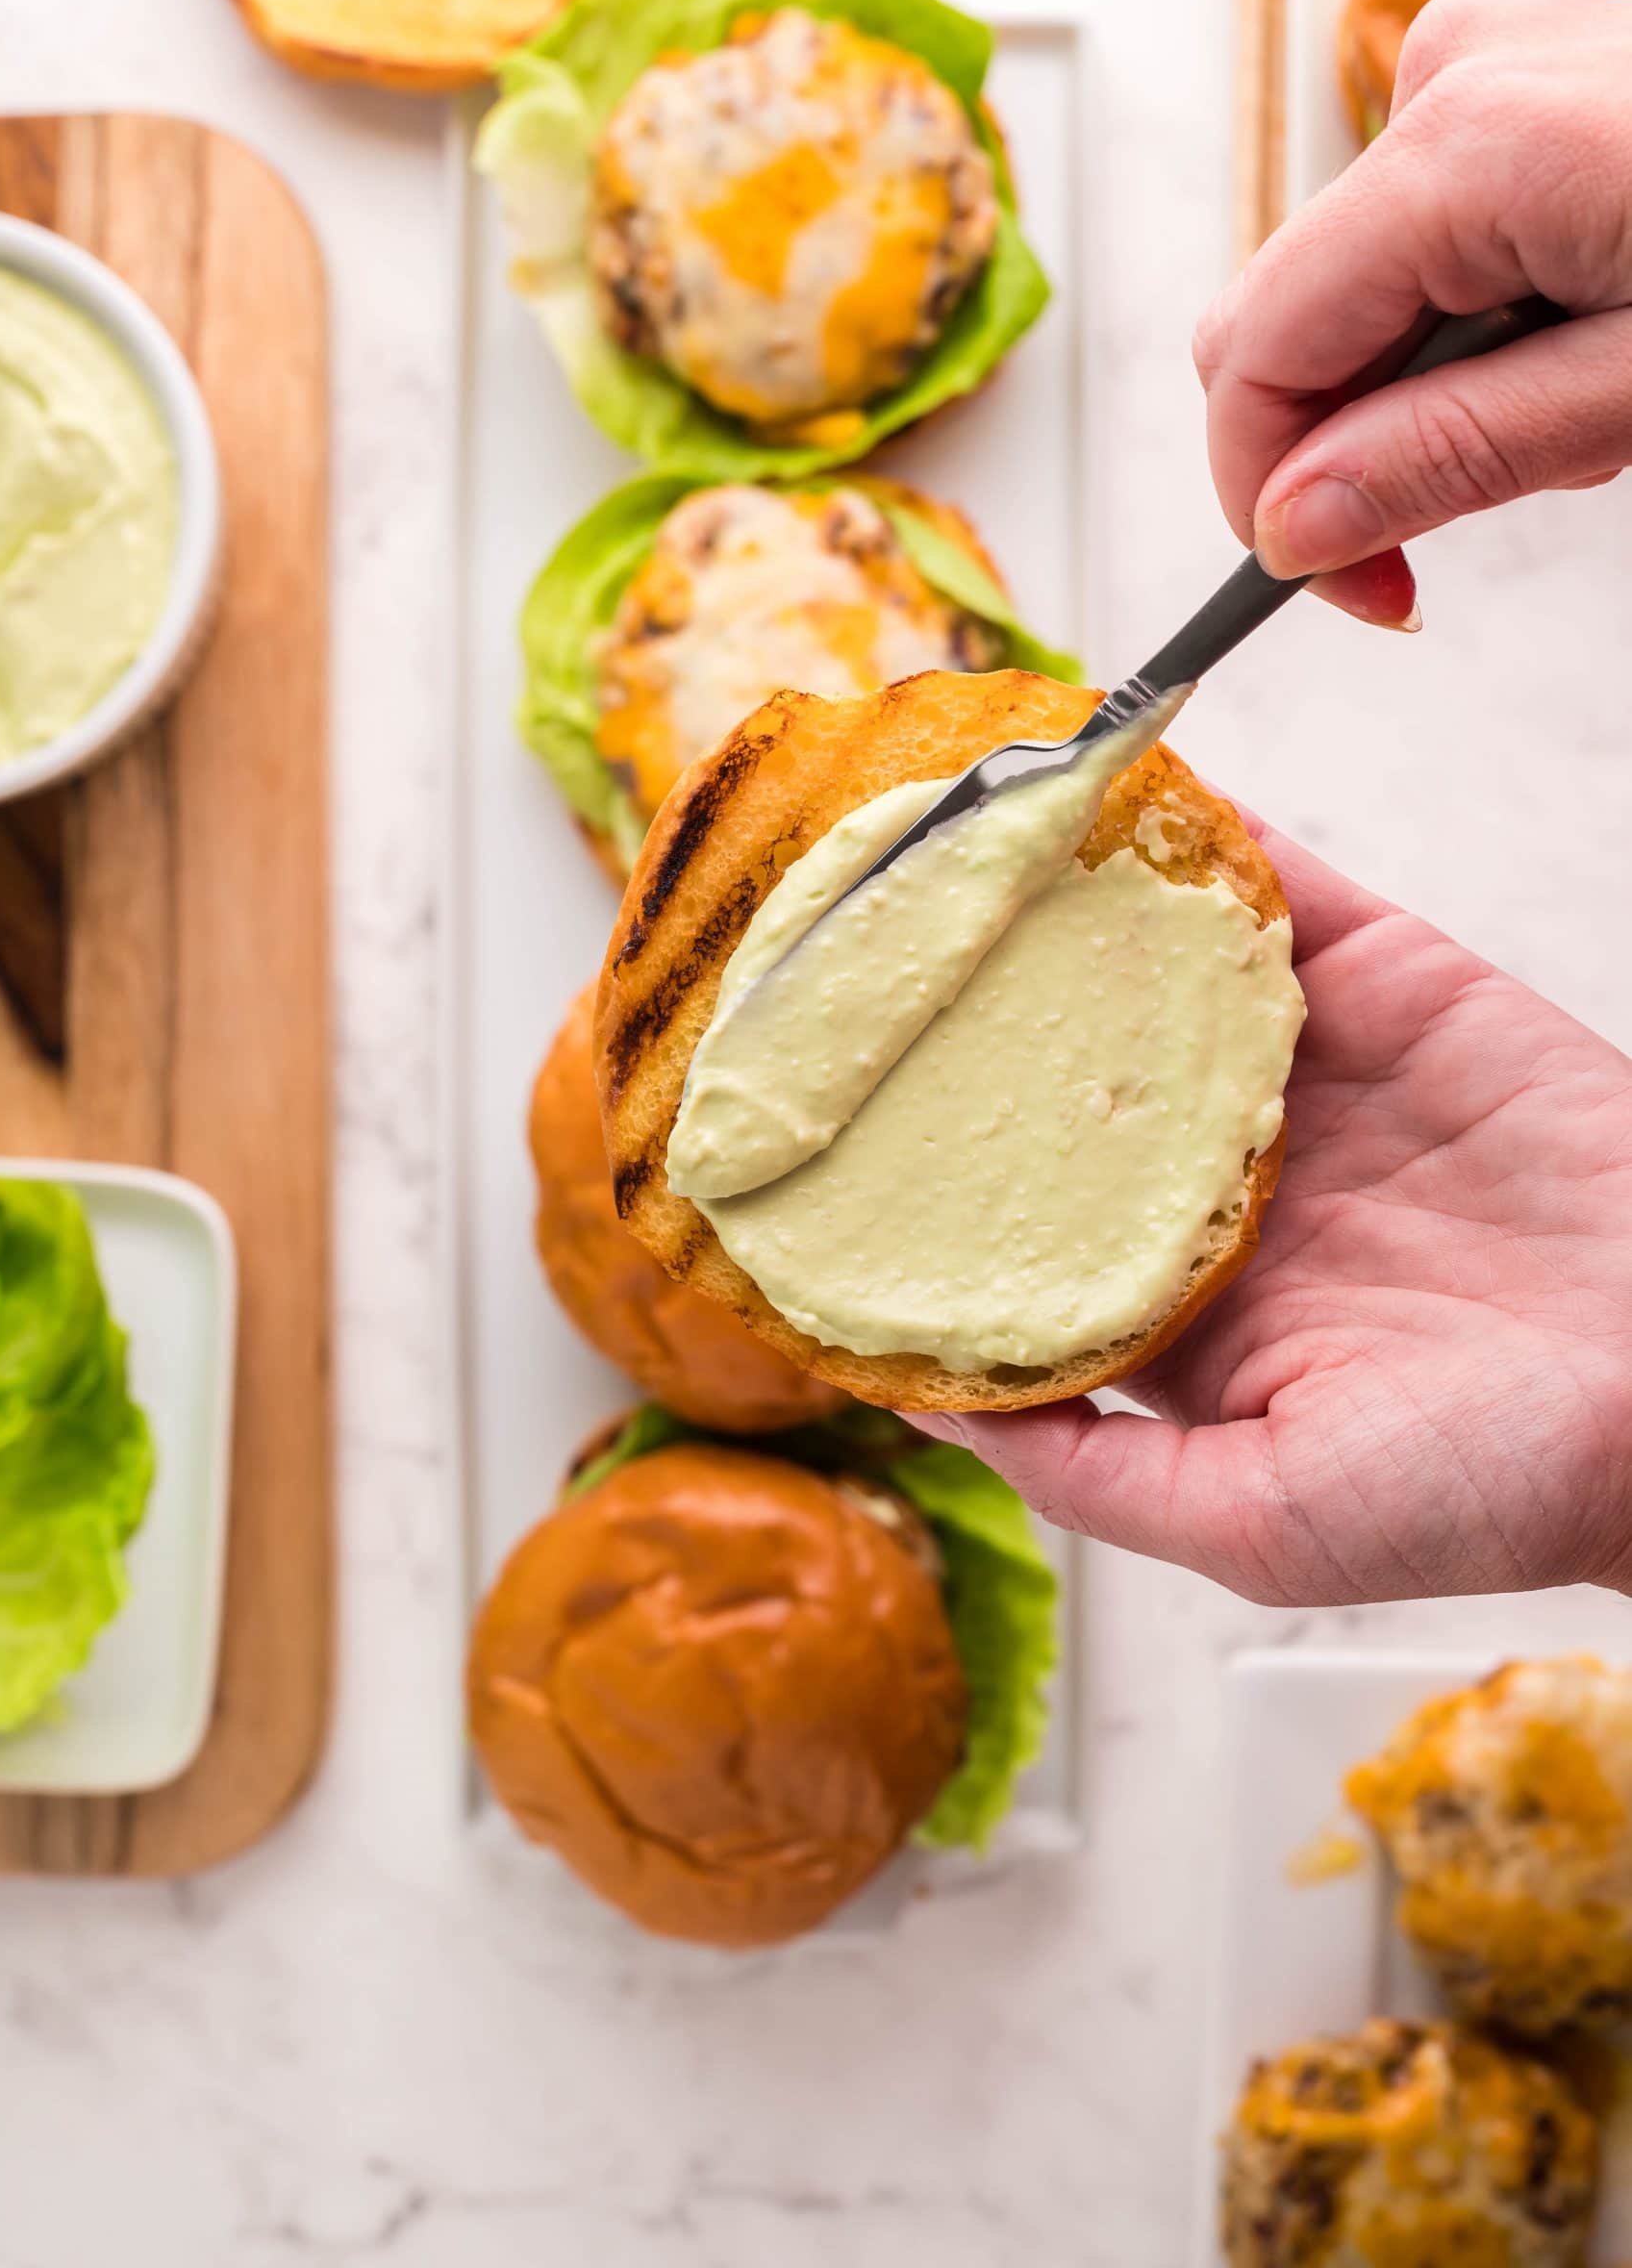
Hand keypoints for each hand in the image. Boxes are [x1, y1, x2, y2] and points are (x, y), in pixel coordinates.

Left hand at [916, 829, 1631, 1605]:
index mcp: (1178, 1300)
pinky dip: (1205, 834)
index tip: (813, 1114)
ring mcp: (1304, 1074)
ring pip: (1150, 967)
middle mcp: (1222, 1175)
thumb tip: (921, 1415)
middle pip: (1059, 1070)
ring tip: (946, 833)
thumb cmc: (1495, 1487)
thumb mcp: (1258, 1524)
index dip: (916, 1161)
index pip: (1010, 1212)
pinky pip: (1281, 895)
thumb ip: (1089, 1471)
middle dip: (962, 1010)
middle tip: (843, 939)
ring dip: (1060, 901)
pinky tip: (1111, 784)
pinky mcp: (1393, 988)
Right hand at [1194, 0, 1631, 626]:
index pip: (1253, 356)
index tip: (1348, 590)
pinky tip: (1579, 334)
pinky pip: (1422, 237)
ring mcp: (1478, 67)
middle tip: (1462, 526)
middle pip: (1287, 321)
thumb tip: (1292, 528)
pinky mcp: (1513, 83)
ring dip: (1428, 387)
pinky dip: (1475, 321)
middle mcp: (1444, 82)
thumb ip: (1448, 459)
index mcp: (1463, 151)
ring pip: (1355, 291)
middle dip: (1350, 444)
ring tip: (1579, 402)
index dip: (1267, 496)